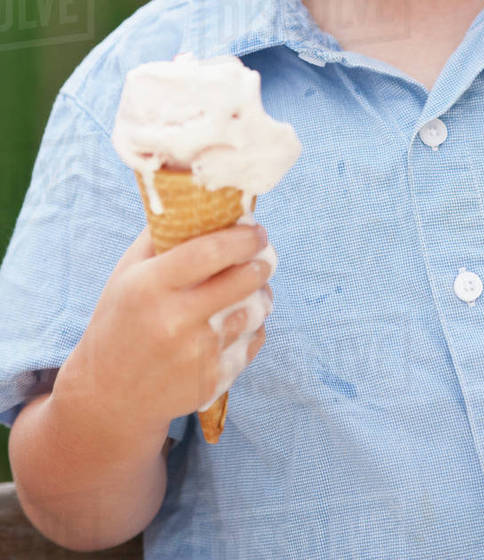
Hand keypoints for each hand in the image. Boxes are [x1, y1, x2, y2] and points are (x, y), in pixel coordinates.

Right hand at [62, 223, 274, 435]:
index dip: (241, 238)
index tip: (256, 230)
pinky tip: (240, 324)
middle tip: (264, 256)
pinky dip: (253, 330)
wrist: (107, 397)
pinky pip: (251, 344)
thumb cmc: (119, 323)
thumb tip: (196, 198)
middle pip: (241, 280)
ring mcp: (195, 354)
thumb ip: (160, 236)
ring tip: (253, 288)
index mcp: (150, 286)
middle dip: (261, 263)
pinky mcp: (211, 381)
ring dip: (260, 296)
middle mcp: (174, 320)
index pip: (209, 251)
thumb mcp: (126, 274)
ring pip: (253, 313)